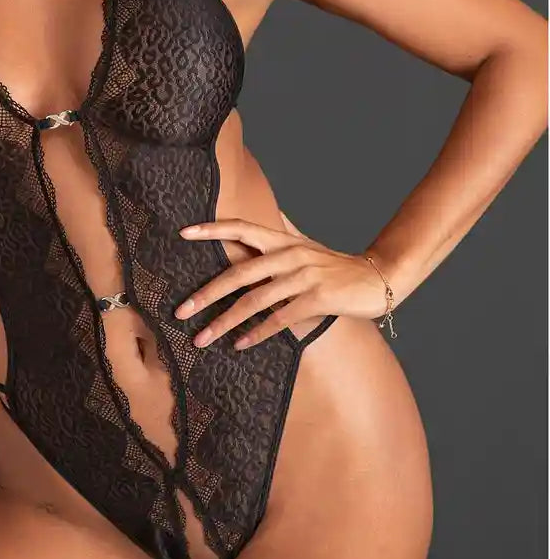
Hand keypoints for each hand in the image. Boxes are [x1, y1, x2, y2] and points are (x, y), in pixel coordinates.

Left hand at [174, 210, 389, 348]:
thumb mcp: (307, 243)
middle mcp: (289, 255)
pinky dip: (257, 333)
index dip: (212, 229)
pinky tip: (239, 345)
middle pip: (239, 272)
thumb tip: (266, 214)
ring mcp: (303, 277)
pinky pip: (279, 319)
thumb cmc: (336, 264)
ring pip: (254, 300)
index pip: (241, 227)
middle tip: (181, 311)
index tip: (183, 233)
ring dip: (224, 322)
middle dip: (206, 293)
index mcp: (283, 240)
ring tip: (202, 337)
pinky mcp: (317, 299)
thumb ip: (284, 229)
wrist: (378, 278)